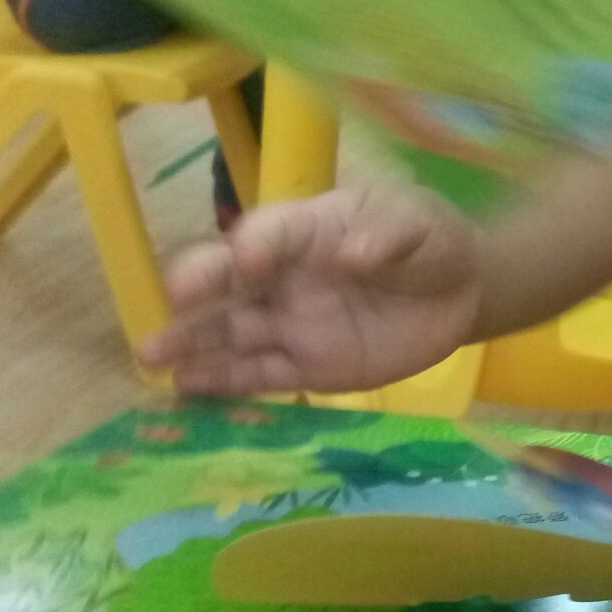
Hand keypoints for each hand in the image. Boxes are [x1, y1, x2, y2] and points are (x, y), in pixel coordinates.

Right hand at [141, 187, 480, 395]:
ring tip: (152, 354)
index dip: (256, 244)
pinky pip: (260, 374)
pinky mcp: (306, 366)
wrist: (459, 294)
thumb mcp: (417, 226)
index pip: (272, 232)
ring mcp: (291, 322)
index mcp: (308, 229)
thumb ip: (387, 238)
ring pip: (233, 331)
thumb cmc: (428, 242)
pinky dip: (223, 381)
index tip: (244, 261)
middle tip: (168, 303)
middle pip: (232, 281)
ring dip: (193, 341)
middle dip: (198, 288)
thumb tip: (353, 252)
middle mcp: (285, 276)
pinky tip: (185, 386)